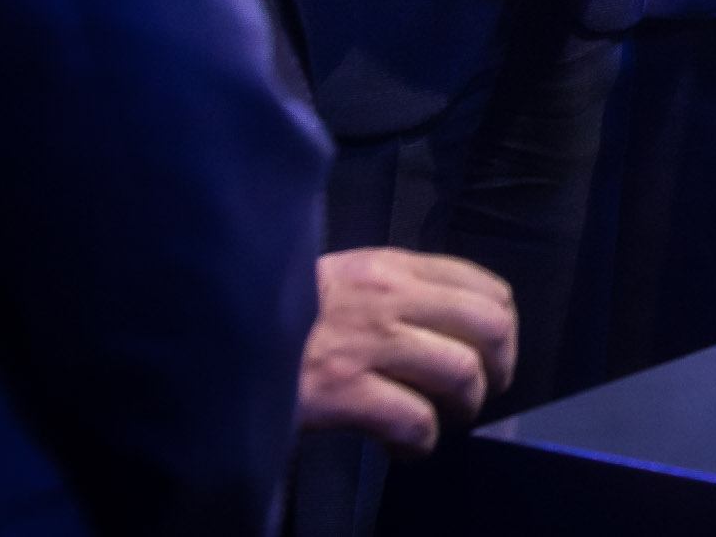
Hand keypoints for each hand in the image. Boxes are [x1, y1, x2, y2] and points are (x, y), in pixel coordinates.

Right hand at [296, 247, 518, 452]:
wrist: (213, 331)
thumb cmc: (278, 309)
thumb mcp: (342, 276)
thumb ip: (393, 287)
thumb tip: (447, 319)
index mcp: (390, 266)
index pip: (484, 286)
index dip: (502, 328)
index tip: (490, 354)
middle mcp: (389, 298)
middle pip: (490, 326)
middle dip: (498, 368)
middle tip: (478, 395)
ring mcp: (367, 344)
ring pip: (461, 373)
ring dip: (463, 407)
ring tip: (442, 421)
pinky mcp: (342, 391)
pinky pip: (414, 421)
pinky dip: (421, 442)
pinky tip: (403, 448)